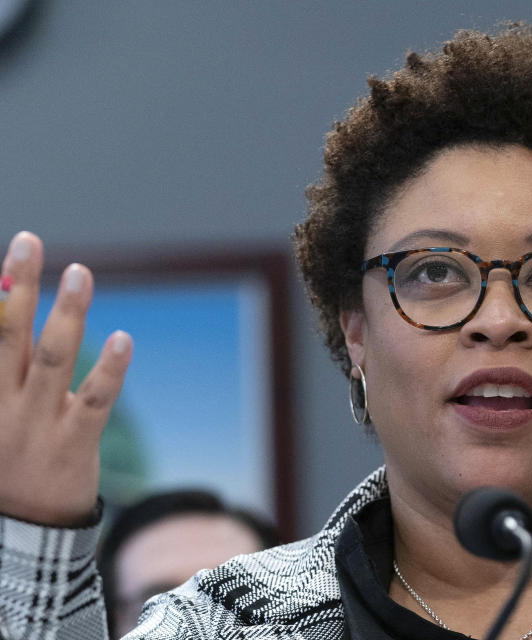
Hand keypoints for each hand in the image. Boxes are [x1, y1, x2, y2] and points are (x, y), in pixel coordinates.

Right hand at [0, 231, 131, 526]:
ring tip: (80, 272)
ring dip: (66, 313)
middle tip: (29, 241)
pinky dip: (110, 369)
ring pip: (52, 360)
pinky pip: (95, 401)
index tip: (6, 256)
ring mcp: (37, 425)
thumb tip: (12, 314)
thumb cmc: (9, 461)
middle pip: (7, 336)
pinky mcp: (75, 445)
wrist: (24, 532)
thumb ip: (6, 368)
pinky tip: (124, 337)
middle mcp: (3, 405)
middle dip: (17, 286)